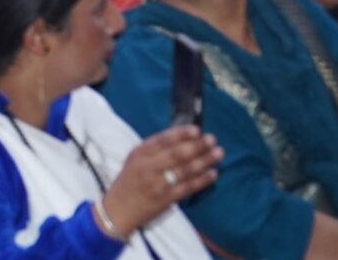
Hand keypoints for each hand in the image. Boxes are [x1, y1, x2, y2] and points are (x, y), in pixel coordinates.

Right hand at [100, 126, 220, 238]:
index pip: (161, 140)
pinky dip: (202, 180)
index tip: (196, 129)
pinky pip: (188, 187)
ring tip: (218, 153)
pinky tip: (213, 173)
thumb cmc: (129, 181)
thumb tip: (182, 138)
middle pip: (176, 154)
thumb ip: (154, 150)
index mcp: (139, 154)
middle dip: (196, 145)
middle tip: (212, 139)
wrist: (119, 209)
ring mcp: (157, 184)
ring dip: (204, 161)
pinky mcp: (166, 199)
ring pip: (185, 170)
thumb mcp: (135, 160)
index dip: (180, 134)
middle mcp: (147, 167)